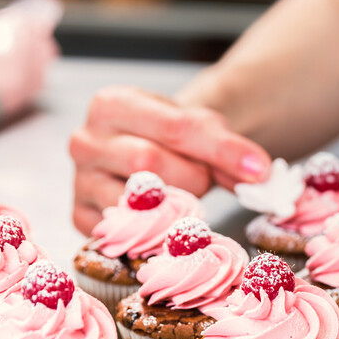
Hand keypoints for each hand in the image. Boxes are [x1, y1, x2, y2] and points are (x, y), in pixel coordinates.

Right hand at [69, 86, 270, 232]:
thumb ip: (228, 149)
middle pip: (149, 164)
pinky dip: (155, 234)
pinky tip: (169, 226)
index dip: (221, 151)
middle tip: (208, 181)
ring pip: (135, 203)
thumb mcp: (204, 130)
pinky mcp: (81, 217)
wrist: (146, 151)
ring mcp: (79, 181)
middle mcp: (85, 140)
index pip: (174, 128)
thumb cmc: (173, 138)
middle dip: (193, 177)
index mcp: (113, 104)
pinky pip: (124, 234)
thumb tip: (259, 176)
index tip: (259, 171)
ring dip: (176, 208)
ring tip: (188, 200)